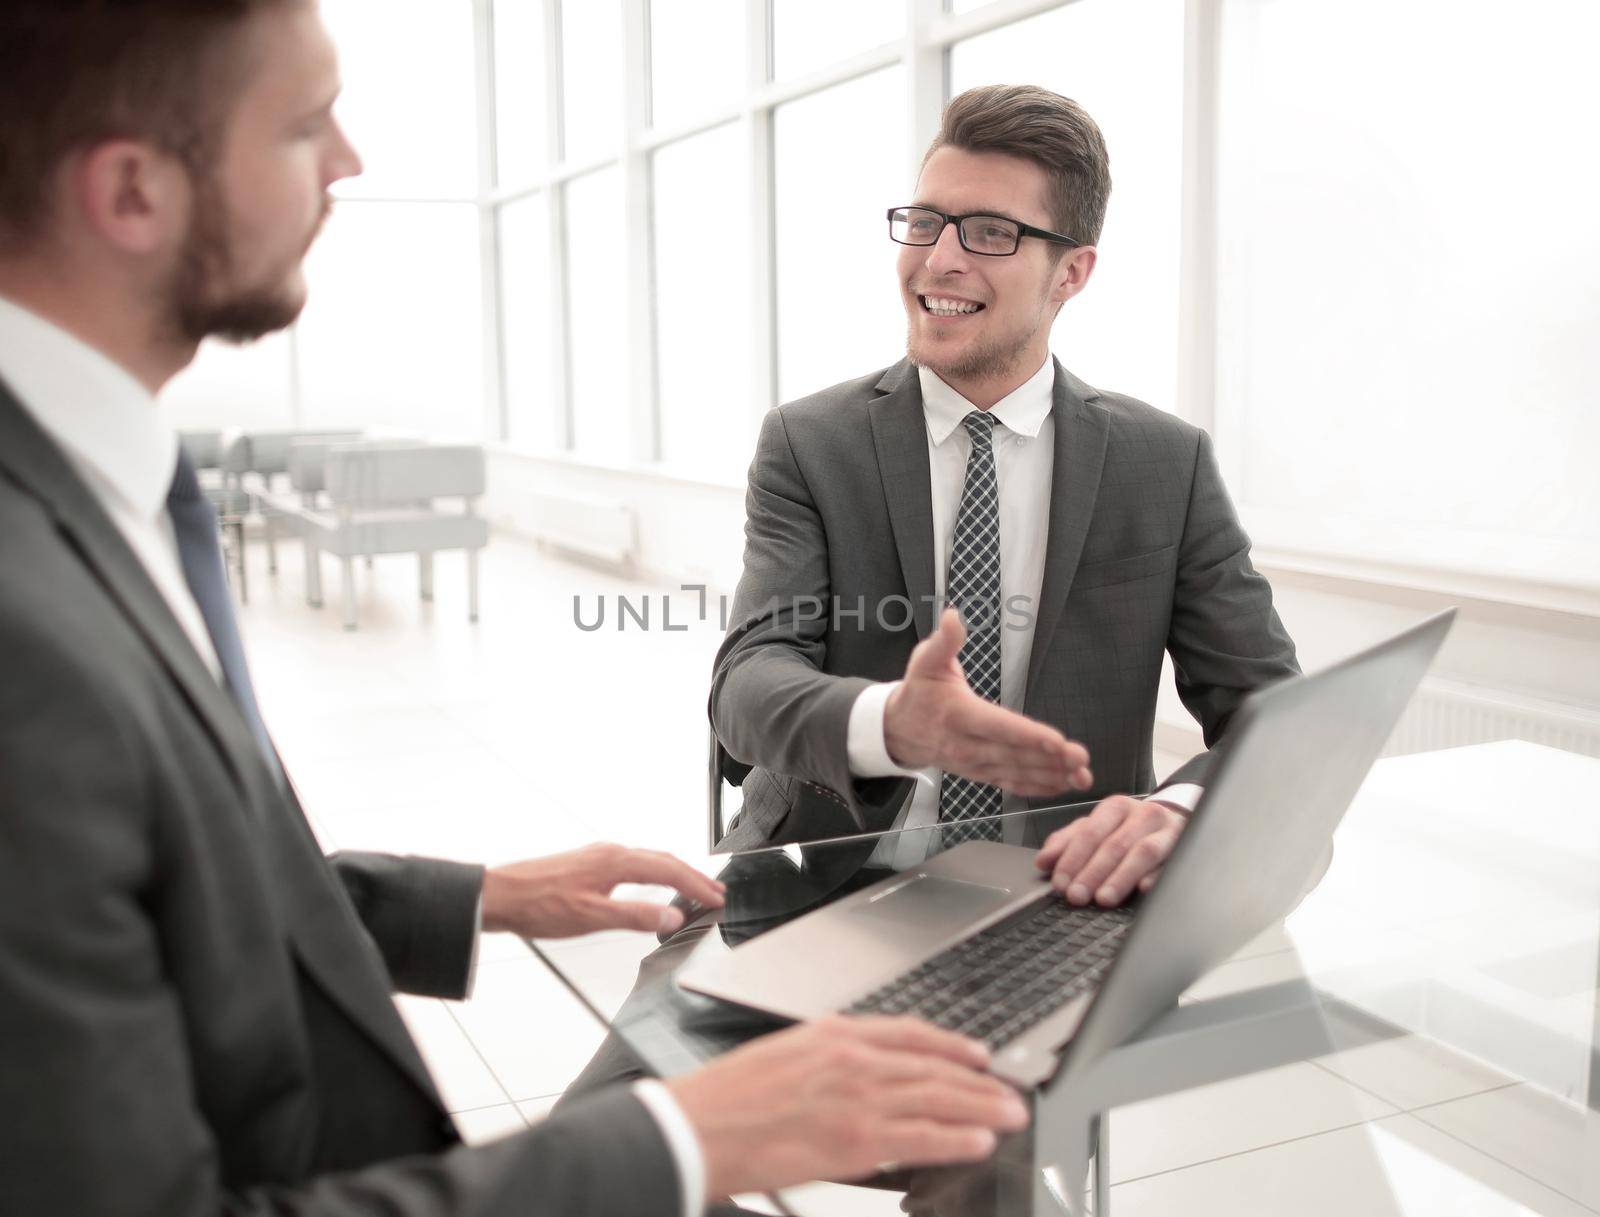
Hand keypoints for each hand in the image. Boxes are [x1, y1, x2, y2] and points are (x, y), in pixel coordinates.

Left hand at [481, 843, 724, 938]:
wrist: (500, 895)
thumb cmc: (539, 906)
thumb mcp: (591, 918)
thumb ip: (634, 917)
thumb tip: (672, 918)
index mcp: (616, 861)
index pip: (669, 871)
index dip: (697, 886)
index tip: (717, 898)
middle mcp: (611, 852)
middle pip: (663, 861)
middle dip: (693, 877)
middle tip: (716, 893)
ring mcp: (599, 855)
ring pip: (649, 860)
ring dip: (675, 874)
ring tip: (694, 889)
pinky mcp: (589, 863)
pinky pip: (634, 863)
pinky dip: (655, 873)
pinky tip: (652, 885)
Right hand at [666, 1015, 1028, 1199]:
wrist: (699, 1126)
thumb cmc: (728, 1097)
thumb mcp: (785, 1055)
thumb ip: (829, 1061)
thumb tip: (864, 1078)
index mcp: (834, 1034)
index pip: (910, 1032)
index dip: (951, 1043)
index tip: (977, 1053)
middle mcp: (853, 1058)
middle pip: (934, 1065)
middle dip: (979, 1079)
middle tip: (1010, 1090)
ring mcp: (859, 1097)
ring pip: (939, 1097)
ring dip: (982, 1107)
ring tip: (1009, 1114)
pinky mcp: (858, 1138)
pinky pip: (923, 1136)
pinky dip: (957, 1138)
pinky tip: (979, 1142)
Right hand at [884, 608, 1092, 796]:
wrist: (898, 730)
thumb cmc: (919, 692)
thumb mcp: (925, 661)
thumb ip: (944, 640)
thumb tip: (953, 616)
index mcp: (958, 715)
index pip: (997, 727)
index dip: (1028, 735)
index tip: (1057, 741)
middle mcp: (967, 745)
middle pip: (1014, 754)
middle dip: (1051, 759)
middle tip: (1081, 759)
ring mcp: (975, 763)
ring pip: (1017, 772)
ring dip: (1052, 776)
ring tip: (1081, 776)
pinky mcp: (981, 773)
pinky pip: (1011, 783)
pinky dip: (1038, 787)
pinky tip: (1062, 786)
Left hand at [1035, 795, 1186, 906]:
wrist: (1178, 820)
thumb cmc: (1130, 829)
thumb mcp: (1097, 829)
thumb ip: (1068, 842)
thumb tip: (1043, 862)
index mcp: (1116, 807)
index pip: (1090, 832)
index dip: (1073, 858)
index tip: (1060, 882)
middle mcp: (1142, 814)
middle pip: (1114, 844)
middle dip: (1092, 872)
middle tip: (1076, 896)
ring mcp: (1167, 830)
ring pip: (1143, 852)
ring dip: (1120, 877)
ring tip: (1103, 898)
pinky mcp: (1186, 848)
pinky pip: (1172, 863)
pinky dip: (1157, 876)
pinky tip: (1143, 890)